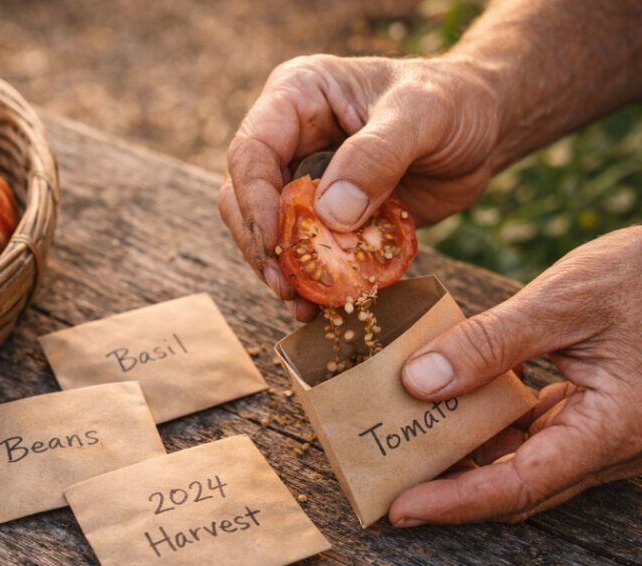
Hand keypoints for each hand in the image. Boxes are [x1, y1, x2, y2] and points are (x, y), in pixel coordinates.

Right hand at [219, 54, 500, 319]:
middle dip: (261, 245)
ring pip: (265, 231)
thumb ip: (377, 156)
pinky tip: (321, 306)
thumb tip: (330, 214)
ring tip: (304, 305)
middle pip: (243, 198)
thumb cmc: (455, 102)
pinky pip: (302, 252)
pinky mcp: (324, 216)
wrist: (485, 127)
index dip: (254, 202)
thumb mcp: (423, 115)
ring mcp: (302, 179)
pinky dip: (309, 281)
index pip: (251, 152)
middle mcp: (288, 138)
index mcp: (296, 97)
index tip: (275, 247)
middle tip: (287, 286)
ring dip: (281, 271)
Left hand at [391, 227, 641, 524]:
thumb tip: (417, 382)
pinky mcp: (606, 415)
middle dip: (452, 489)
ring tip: (407, 443)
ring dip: (471, 459)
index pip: (520, 486)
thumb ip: (492, 343)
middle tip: (386, 480)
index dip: (455, 503)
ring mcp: (613, 434)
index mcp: (615, 429)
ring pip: (530, 465)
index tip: (399, 510)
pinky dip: (497, 432)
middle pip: (520, 486)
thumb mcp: (568, 298)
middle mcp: (616, 446)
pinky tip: (455, 411)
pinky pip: (544, 438)